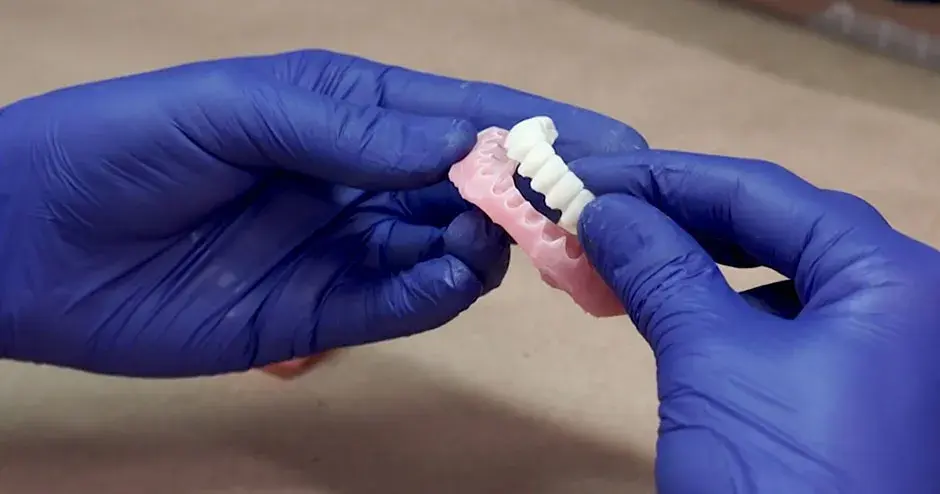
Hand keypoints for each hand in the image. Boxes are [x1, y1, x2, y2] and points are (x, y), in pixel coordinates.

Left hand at [0, 50, 645, 376]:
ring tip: (499, 235)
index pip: (457, 114)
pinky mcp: (315, 316)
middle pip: (464, 188)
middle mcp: (353, 181)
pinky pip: (396, 306)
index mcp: (342, 112)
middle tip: (574, 206)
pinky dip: (435, 295)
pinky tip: (452, 277)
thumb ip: (349, 128)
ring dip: (483, 245)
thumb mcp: (235, 109)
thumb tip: (463, 141)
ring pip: (442, 251)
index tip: (610, 142)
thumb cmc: (121, 146)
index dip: (533, 125)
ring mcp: (338, 250)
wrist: (23, 244)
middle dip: (523, 193)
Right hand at [572, 151, 939, 492]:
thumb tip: (603, 209)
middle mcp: (899, 304)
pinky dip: (710, 310)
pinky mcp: (845, 397)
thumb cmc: (784, 484)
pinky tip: (664, 309)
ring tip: (614, 254)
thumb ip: (661, 271)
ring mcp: (878, 354)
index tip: (584, 175)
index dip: (663, 177)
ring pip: (772, 276)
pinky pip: (773, 326)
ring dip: (688, 261)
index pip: (762, 194)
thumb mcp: (713, 365)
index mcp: (892, 278)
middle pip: (773, 227)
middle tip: (591, 208)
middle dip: (674, 215)